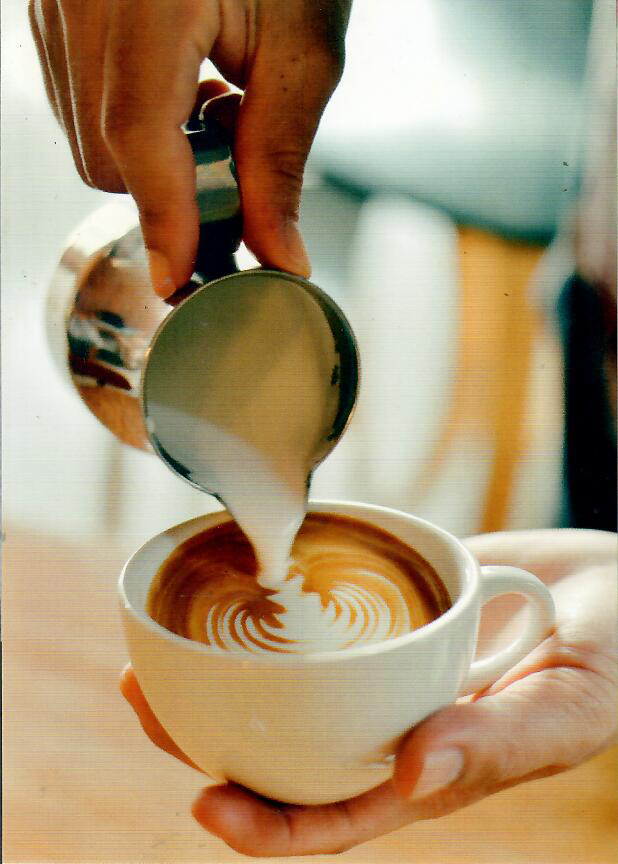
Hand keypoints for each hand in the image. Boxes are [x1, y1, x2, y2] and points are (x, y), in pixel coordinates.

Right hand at [29, 0, 350, 294]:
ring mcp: (58, 4)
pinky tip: (178, 88)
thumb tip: (277, 255)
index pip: (139, 134)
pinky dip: (130, 126)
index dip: (163, 218)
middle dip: (168, 188)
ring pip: (85, 139)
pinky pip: (77, 105)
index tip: (180, 279)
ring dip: (151, 159)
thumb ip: (280, 162)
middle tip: (231, 160)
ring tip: (210, 105)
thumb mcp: (303, 52)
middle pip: (104, 154)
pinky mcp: (56, 12)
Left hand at [121, 529, 616, 856]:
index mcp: (425, 769)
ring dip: (220, 670)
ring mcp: (383, 660)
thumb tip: (410, 779)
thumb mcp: (565, 711)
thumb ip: (497, 748)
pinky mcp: (385, 602)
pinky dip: (272, 604)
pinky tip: (230, 579)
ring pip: (288, 680)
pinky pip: (319, 609)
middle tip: (141, 697)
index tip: (205, 805)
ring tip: (155, 646)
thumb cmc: (605, 659)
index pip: (331, 814)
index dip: (267, 825)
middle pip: (284, 747)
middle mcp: (389, 718)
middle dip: (207, 738)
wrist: (613, 585)